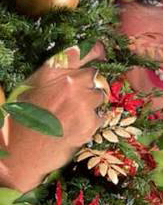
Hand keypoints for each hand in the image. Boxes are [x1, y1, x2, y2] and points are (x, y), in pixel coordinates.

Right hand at [0, 43, 106, 192]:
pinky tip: (74, 127)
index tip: (101, 54)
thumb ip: (56, 72)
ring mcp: (82, 102)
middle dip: (88, 84)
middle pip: (94, 74)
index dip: (95, 51)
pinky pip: (100, 114)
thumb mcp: (32, 86)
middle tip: (75, 98)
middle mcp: (69, 82)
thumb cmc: (22, 118)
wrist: (19, 154)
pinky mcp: (90, 121)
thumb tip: (80, 59)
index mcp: (52, 71)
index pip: (82, 51)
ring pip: (100, 94)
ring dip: (92, 102)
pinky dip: (92, 120)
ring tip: (73, 114)